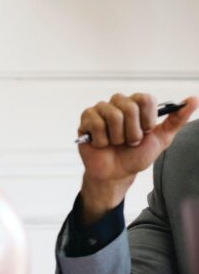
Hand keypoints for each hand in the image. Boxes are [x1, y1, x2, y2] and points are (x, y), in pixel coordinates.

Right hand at [77, 93, 197, 224]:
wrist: (116, 174)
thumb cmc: (136, 156)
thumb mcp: (161, 139)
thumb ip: (177, 119)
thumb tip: (193, 100)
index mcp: (136, 105)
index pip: (144, 99)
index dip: (147, 118)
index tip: (146, 131)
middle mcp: (118, 104)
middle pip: (129, 107)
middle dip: (132, 131)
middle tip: (130, 141)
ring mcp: (100, 110)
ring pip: (113, 115)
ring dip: (117, 137)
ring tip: (115, 143)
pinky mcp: (86, 119)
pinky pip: (96, 124)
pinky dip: (102, 140)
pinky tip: (102, 144)